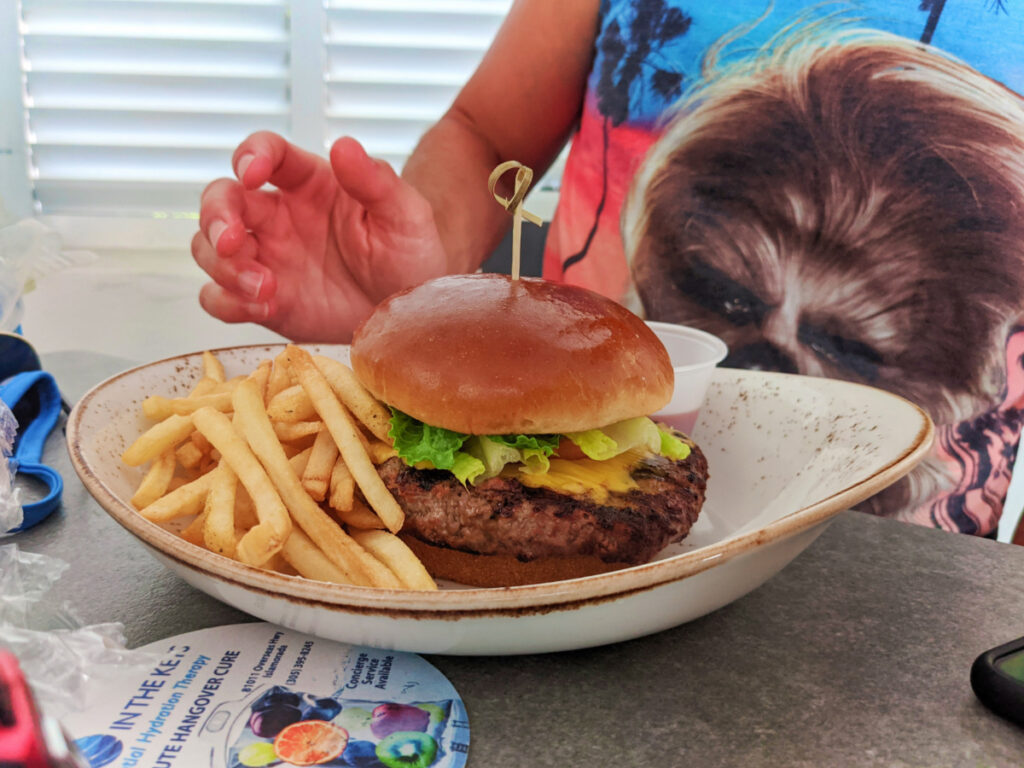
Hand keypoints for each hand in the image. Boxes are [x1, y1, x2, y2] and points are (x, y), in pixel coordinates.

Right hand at [192, 132, 448, 341]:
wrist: (411, 314)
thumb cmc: (409, 255)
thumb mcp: (405, 215)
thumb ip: (375, 181)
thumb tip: (343, 146)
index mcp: (310, 184)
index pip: (266, 152)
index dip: (250, 155)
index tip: (252, 173)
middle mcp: (278, 217)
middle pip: (220, 198)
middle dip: (215, 217)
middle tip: (231, 244)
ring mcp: (266, 258)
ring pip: (208, 248)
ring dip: (222, 266)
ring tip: (264, 288)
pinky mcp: (262, 300)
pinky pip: (220, 297)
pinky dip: (227, 302)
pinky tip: (263, 308)